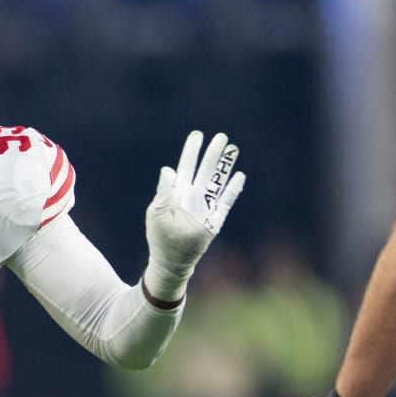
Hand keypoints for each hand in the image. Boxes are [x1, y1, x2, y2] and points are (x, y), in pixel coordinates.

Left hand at [143, 130, 245, 301]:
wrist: (170, 261)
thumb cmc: (160, 237)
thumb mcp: (156, 211)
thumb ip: (164, 190)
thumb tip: (169, 169)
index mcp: (178, 192)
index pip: (186, 166)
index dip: (192, 151)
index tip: (197, 135)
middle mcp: (193, 196)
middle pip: (205, 170)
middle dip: (212, 154)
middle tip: (221, 136)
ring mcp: (205, 207)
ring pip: (217, 182)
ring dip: (224, 166)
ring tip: (233, 149)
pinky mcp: (214, 220)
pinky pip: (225, 202)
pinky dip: (232, 190)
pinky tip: (239, 176)